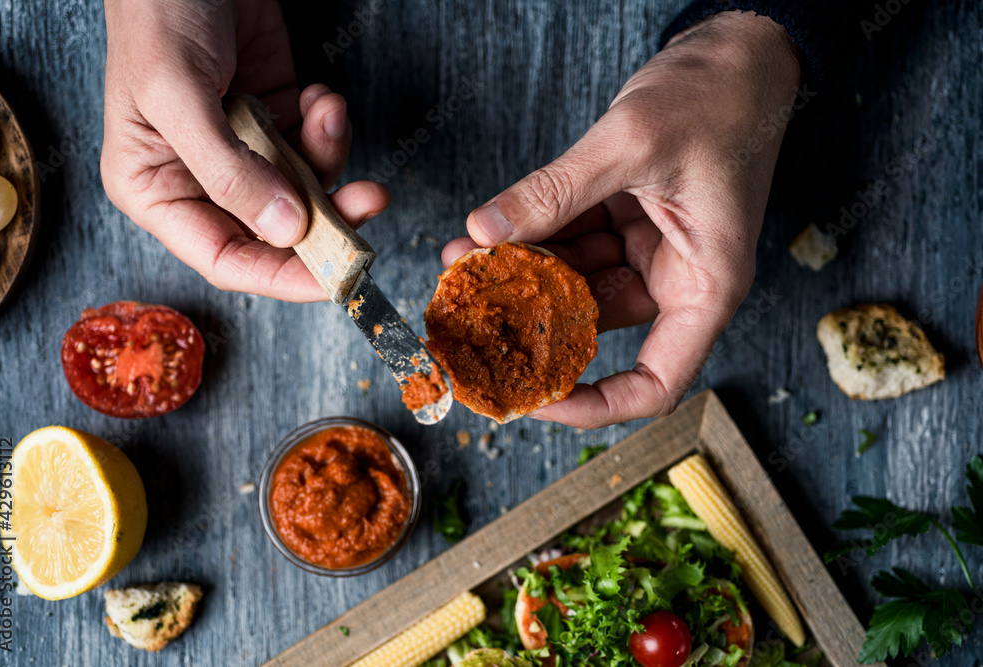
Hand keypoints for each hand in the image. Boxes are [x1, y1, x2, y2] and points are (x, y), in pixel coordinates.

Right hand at [101, 0, 388, 300]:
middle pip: (275, 233)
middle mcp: (200, 180)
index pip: (226, 258)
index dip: (282, 276)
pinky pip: (314, 146)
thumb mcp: (179, 94)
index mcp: (156, 189)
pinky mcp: (274, 119)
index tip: (334, 277)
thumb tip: (285, 232)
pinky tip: (318, 95)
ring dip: (329, 156)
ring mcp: (242, 151)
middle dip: (326, 218)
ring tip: (326, 108)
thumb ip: (229, 171)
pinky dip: (327, 126)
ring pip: (304, 189)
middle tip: (368, 199)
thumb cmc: (157, 13)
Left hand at [442, 12, 800, 427]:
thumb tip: (484, 231)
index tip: (532, 399)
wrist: (739, 50)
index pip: (655, 382)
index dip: (594, 405)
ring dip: (518, 273)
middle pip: (594, 328)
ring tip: (461, 260)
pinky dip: (532, 239)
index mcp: (705, 285)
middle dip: (527, 321)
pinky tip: (487, 234)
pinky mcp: (627, 221)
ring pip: (572, 283)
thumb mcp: (632, 143)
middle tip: (466, 310)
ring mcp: (648, 251)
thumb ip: (556, 192)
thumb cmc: (718, 97)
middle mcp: (677, 278)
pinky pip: (570, 242)